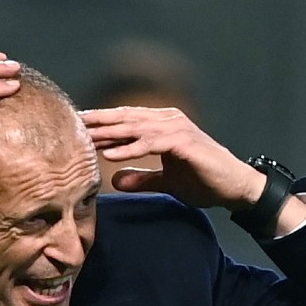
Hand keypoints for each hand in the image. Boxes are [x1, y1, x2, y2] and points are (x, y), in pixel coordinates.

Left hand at [80, 106, 263, 209]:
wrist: (235, 187)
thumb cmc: (204, 181)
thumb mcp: (166, 181)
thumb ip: (142, 178)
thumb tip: (115, 180)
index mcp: (162, 125)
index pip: (125, 120)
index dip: (100, 124)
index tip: (74, 129)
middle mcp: (168, 120)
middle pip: (125, 118)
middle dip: (97, 122)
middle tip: (71, 124)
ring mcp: (177, 129)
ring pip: (135, 128)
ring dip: (108, 133)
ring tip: (84, 138)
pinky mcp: (185, 143)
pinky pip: (151, 144)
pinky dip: (129, 148)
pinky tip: (110, 154)